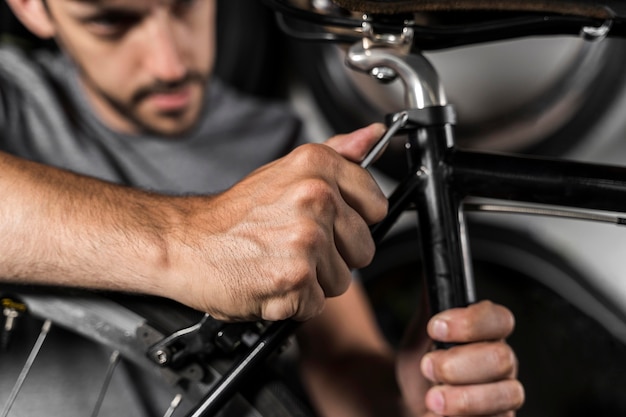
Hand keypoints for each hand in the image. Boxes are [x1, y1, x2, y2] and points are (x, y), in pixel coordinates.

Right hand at [167, 124, 387, 321]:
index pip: (376, 205)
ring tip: (279, 261)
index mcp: (317, 166)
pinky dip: (294, 302)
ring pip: (342, 280)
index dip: (353, 220)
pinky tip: (270, 280)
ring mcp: (306, 240)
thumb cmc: (234, 215)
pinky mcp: (295, 279)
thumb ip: (336, 154)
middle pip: (363, 248)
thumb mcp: (286, 171)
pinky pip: (317, 303)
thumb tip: (371, 135)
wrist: (186, 243)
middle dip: (335, 255)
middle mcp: (316, 198)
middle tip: (295, 244)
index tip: (328, 222)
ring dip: (313, 281)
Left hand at [397, 300, 524, 415]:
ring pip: (504, 395)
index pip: (499, 319)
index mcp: (488, 334)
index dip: (470, 322)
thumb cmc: (423, 364)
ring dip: (463, 398)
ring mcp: (504, 396)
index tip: (436, 326)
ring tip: (431, 399)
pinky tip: (436, 416)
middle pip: (500, 358)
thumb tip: (433, 268)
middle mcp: (502, 363)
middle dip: (458, 363)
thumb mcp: (421, 332)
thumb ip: (431, 303)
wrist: (409, 401)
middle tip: (428, 366)